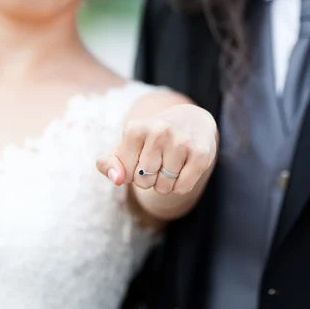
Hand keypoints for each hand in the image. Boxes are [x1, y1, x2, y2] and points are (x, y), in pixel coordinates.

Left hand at [96, 104, 217, 195]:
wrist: (192, 121)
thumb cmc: (152, 139)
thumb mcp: (126, 146)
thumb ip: (108, 163)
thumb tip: (117, 179)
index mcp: (135, 128)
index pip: (125, 174)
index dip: (132, 173)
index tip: (140, 159)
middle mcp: (159, 130)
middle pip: (144, 181)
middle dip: (149, 179)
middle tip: (158, 161)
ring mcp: (182, 141)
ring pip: (164, 187)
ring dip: (166, 183)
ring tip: (171, 164)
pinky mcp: (201, 153)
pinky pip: (182, 188)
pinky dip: (181, 186)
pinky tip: (184, 168)